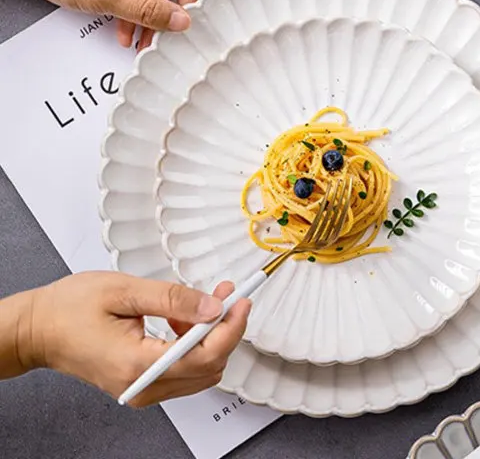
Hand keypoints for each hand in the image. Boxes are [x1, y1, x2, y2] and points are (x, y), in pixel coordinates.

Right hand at [21, 272, 249, 406]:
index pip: (204, 355)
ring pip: (201, 370)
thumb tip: (214, 306)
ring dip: (211, 335)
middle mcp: (143, 385)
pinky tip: (183, 318)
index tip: (242, 300)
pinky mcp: (142, 384)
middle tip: (226, 292)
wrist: (39, 330)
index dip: (231, 327)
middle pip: (209, 366)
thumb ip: (174, 299)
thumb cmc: (70, 308)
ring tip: (201, 302)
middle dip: (225, 327)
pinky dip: (194, 343)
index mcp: (137, 363)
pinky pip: (184, 370)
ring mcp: (142, 389)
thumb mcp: (126, 290)